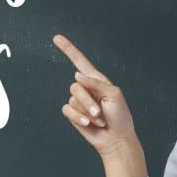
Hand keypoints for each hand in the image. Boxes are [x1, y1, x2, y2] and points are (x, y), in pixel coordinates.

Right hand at [52, 33, 137, 157]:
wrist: (116, 139)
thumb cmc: (120, 117)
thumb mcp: (113, 95)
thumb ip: (95, 83)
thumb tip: (76, 75)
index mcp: (97, 80)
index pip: (80, 62)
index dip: (68, 49)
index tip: (57, 38)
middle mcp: (87, 89)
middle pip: (76, 86)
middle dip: (88, 101)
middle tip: (101, 113)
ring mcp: (80, 102)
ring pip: (73, 99)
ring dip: (87, 112)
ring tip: (99, 120)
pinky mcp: (74, 114)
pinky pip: (67, 110)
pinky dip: (78, 118)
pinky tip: (88, 124)